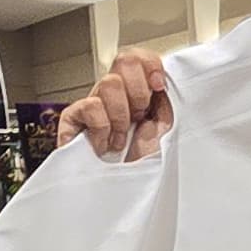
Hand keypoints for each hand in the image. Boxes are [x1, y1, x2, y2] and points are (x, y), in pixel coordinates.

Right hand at [56, 46, 173, 159]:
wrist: (128, 195)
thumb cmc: (151, 167)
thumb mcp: (172, 128)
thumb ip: (173, 100)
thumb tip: (176, 75)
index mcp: (141, 92)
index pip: (140, 56)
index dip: (150, 66)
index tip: (159, 87)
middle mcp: (117, 94)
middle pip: (124, 61)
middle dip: (138, 91)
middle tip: (139, 116)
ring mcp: (95, 105)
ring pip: (108, 84)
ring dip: (121, 116)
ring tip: (122, 137)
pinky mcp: (74, 120)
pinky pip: (89, 107)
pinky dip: (102, 127)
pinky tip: (105, 143)